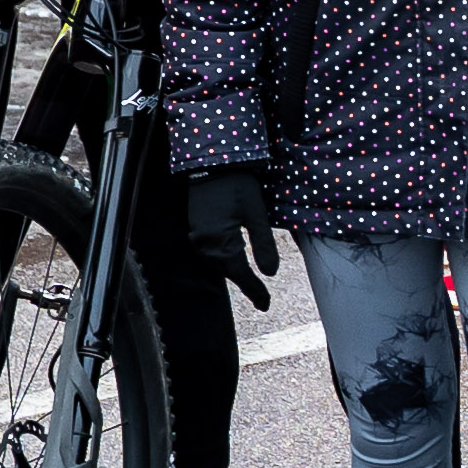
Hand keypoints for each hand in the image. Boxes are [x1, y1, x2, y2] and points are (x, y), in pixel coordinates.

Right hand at [180, 167, 282, 305]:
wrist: (211, 162)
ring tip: (251, 284)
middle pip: (227, 271)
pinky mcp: (197, 228)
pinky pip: (211, 253)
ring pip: (219, 263)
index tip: (266, 305)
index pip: (240, 274)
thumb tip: (271, 273)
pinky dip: (225, 260)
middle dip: (245, 284)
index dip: (254, 290)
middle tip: (262, 299)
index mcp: (221, 242)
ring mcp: (198, 237)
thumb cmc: (237, 185)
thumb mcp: (256, 213)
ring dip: (234, 273)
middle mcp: (205, 244)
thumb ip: (264, 244)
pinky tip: (234, 261)